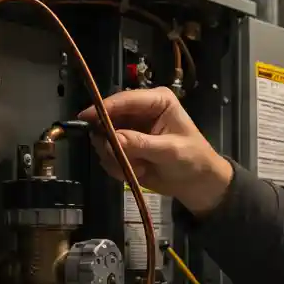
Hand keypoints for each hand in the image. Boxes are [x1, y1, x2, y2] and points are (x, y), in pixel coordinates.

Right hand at [78, 87, 232, 215]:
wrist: (197, 184)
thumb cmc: (193, 159)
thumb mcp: (170, 151)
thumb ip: (141, 144)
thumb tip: (113, 139)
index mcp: (156, 101)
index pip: (125, 100)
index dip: (104, 108)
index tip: (86, 118)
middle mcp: (139, 112)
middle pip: (107, 118)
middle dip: (109, 140)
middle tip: (118, 157)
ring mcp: (130, 130)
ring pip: (104, 139)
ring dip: (115, 157)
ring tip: (138, 168)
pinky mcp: (125, 148)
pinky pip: (107, 155)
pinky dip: (117, 166)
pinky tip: (138, 172)